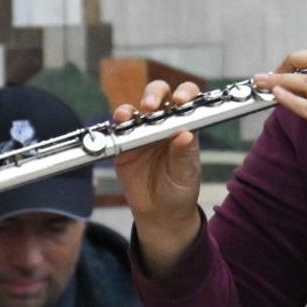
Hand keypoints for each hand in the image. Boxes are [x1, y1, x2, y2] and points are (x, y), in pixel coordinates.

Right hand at [114, 79, 204, 274]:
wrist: (160, 213)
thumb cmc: (179, 191)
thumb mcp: (185, 175)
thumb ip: (183, 156)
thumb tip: (185, 134)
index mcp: (184, 127)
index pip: (188, 101)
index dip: (185, 93)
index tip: (181, 100)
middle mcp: (163, 124)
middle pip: (159, 95)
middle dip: (154, 94)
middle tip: (151, 106)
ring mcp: (142, 132)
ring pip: (136, 109)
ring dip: (131, 108)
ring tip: (130, 117)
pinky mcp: (124, 144)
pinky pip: (119, 129)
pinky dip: (117, 124)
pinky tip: (119, 124)